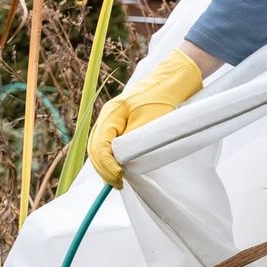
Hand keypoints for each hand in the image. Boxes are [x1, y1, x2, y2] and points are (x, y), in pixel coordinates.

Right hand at [87, 48, 202, 188]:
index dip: (108, 165)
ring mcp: (112, 119)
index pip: (100, 145)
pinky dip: (110, 157)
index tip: (119, 177)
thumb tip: (122, 161)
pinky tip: (119, 168)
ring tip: (117, 180)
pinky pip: (108, 143)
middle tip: (118, 183)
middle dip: (104, 168)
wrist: (170, 82)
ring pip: (100, 146)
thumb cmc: (162, 99)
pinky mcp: (120, 123)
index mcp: (111, 114)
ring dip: (106, 165)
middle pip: (95, 147)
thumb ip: (134, 140)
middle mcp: (107, 116)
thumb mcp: (150, 121)